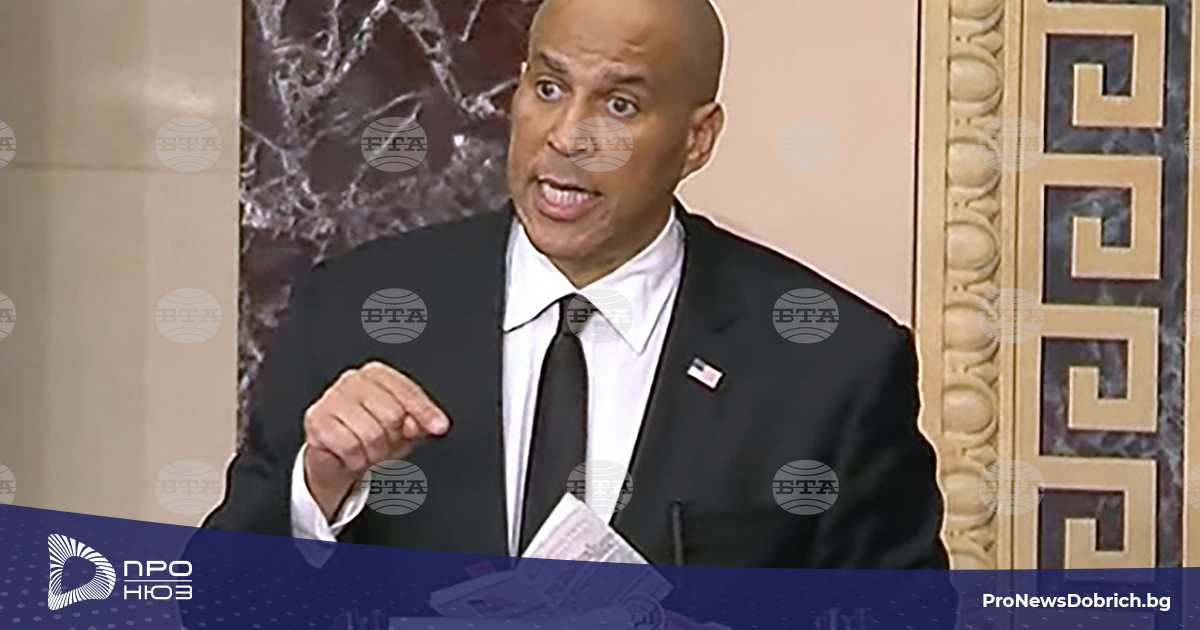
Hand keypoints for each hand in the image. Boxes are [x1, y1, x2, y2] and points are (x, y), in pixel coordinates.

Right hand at [302, 361, 449, 520]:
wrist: (337, 457)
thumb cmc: (372, 436)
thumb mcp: (404, 430)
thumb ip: (417, 423)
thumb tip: (421, 424)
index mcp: (377, 374)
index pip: (406, 390)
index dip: (424, 412)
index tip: (439, 427)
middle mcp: (353, 379)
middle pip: (391, 414)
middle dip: (393, 439)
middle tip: (386, 445)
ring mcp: (332, 397)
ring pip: (371, 433)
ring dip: (374, 453)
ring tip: (369, 452)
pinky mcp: (316, 419)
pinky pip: (349, 446)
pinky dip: (356, 460)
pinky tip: (353, 456)